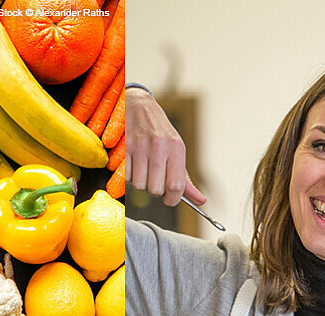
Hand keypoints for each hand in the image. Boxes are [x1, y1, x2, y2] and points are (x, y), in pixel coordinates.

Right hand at [118, 86, 204, 206]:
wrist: (139, 107)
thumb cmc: (160, 131)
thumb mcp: (177, 151)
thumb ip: (186, 179)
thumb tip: (199, 200)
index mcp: (176, 149)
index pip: (176, 186)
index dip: (172, 199)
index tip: (170, 199)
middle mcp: (159, 147)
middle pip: (156, 190)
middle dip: (155, 190)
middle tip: (156, 179)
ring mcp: (140, 148)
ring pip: (139, 186)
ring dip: (142, 183)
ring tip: (145, 169)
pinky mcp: (125, 149)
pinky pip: (126, 177)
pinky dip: (129, 176)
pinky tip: (135, 164)